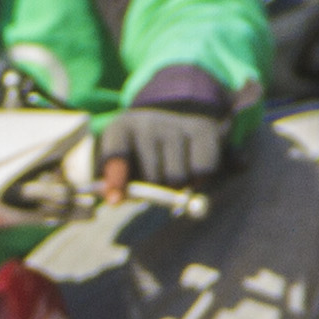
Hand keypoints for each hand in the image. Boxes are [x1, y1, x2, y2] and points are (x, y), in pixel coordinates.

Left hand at [97, 105, 227, 195]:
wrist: (174, 118)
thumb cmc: (140, 154)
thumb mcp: (123, 164)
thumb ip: (115, 185)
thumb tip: (115, 200)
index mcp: (120, 129)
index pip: (116, 153)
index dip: (116, 178)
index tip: (115, 200)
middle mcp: (147, 122)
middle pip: (153, 177)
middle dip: (155, 190)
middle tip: (156, 182)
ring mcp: (176, 123)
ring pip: (178, 177)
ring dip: (178, 185)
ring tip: (172, 172)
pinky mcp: (203, 128)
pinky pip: (203, 170)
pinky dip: (200, 178)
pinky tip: (191, 168)